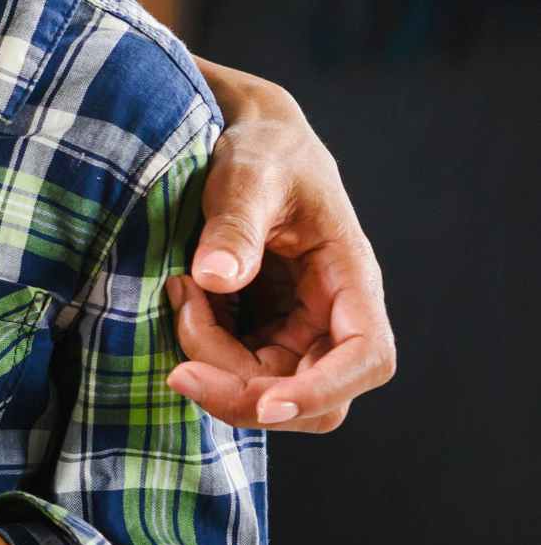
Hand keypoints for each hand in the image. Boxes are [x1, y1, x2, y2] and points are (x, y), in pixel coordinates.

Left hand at [180, 63, 397, 431]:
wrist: (251, 141)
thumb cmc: (264, 152)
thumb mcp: (249, 175)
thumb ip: (236, 223)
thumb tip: (215, 277)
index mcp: (351, 277)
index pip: (366, 356)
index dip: (322, 391)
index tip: (264, 403)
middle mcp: (333, 314)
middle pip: (311, 395)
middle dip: (242, 393)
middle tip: (179, 368)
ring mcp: (300, 327)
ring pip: (267, 388)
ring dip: (214, 365)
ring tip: (180, 295)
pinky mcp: (265, 329)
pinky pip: (239, 366)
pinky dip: (204, 348)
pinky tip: (183, 298)